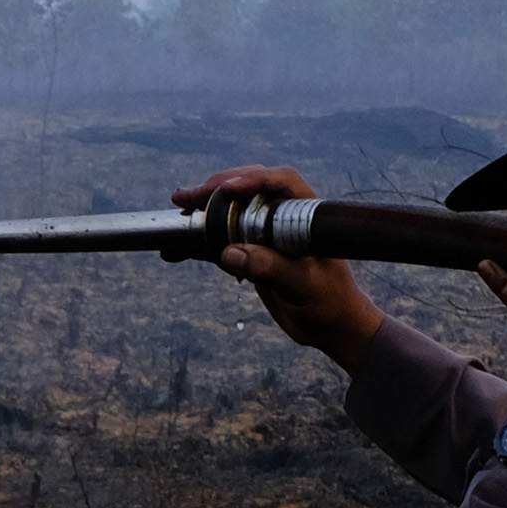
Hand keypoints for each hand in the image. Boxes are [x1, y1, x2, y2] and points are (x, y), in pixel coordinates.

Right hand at [176, 162, 381, 357]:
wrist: (329, 327)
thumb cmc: (329, 302)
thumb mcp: (302, 285)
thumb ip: (270, 268)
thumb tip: (230, 253)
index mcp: (305, 216)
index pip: (281, 181)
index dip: (253, 179)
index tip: (227, 188)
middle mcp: (285, 218)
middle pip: (248, 190)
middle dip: (216, 189)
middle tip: (188, 198)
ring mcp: (267, 236)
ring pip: (231, 213)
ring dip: (203, 212)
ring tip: (178, 213)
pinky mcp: (253, 254)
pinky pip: (223, 242)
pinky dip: (200, 244)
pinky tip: (177, 249)